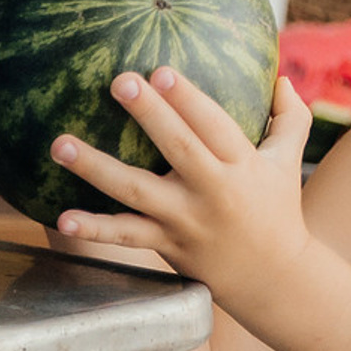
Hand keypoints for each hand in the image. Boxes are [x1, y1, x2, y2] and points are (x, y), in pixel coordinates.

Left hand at [49, 66, 314, 307]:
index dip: (189, 99)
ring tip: (60, 143)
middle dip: (149, 114)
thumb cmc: (279, 210)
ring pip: (137, 191)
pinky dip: (94, 229)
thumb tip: (280, 77)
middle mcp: (214, 191)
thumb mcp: (288, 161)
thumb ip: (290, 118)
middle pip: (179, 148)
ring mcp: (186, 221)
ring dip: (96, 167)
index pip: (215, 125)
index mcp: (242, 165)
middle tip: (120, 81)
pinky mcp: (167, 245)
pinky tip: (62, 218)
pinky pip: (126, 236)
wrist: (273, 278)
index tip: (162, 71)